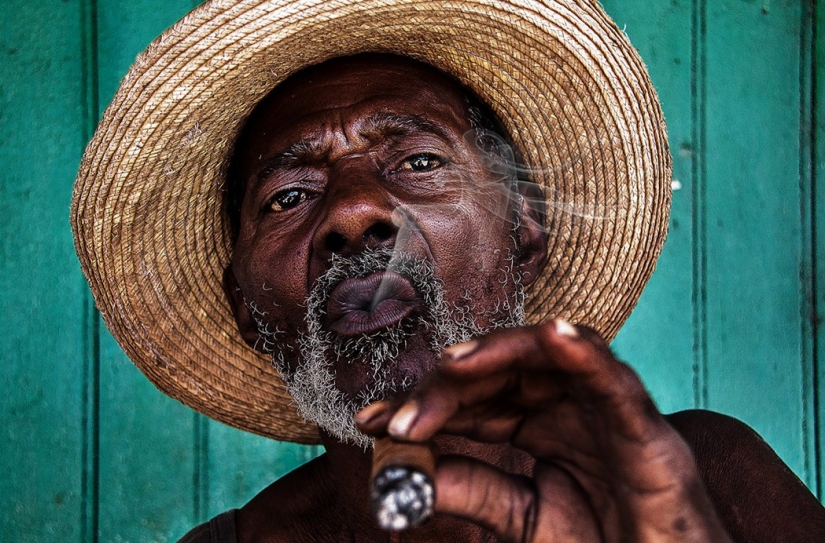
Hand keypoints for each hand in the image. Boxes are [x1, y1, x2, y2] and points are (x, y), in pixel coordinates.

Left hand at [355, 320, 732, 541]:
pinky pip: (615, 382)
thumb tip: (403, 471)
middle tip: (399, 416)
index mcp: (543, 424)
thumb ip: (469, 490)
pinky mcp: (650, 434)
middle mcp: (572, 407)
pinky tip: (554, 336)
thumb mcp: (520, 520)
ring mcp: (610, 414)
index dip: (425, 403)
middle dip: (448, 385)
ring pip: (553, 358)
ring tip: (452, 365)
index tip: (370, 420)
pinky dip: (585, 354)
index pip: (476, 397)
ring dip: (500, 353)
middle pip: (504, 369)